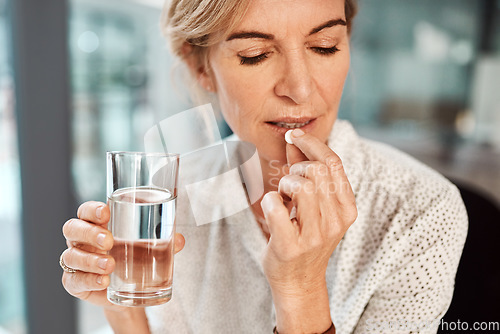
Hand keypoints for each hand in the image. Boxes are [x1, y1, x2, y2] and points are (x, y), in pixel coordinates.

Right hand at [61, 201, 184, 310]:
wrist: (128, 291)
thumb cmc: (134, 258)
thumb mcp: (149, 247)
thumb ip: (163, 242)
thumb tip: (180, 239)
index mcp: (96, 224)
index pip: (85, 210)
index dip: (91, 209)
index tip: (106, 212)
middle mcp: (80, 240)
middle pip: (72, 229)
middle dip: (89, 233)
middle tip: (109, 241)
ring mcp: (74, 261)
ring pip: (71, 256)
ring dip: (90, 260)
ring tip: (111, 265)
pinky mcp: (74, 282)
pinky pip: (74, 280)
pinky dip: (88, 280)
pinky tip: (103, 281)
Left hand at [261, 129, 356, 332]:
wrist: (298, 281)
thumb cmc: (305, 236)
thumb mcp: (315, 205)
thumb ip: (306, 171)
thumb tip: (293, 140)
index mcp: (347, 208)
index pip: (334, 163)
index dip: (312, 143)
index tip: (293, 136)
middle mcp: (336, 222)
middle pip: (317, 172)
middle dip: (296, 169)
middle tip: (288, 184)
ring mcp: (315, 236)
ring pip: (301, 187)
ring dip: (285, 185)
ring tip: (284, 198)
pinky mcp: (291, 247)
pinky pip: (276, 208)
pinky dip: (269, 201)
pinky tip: (273, 208)